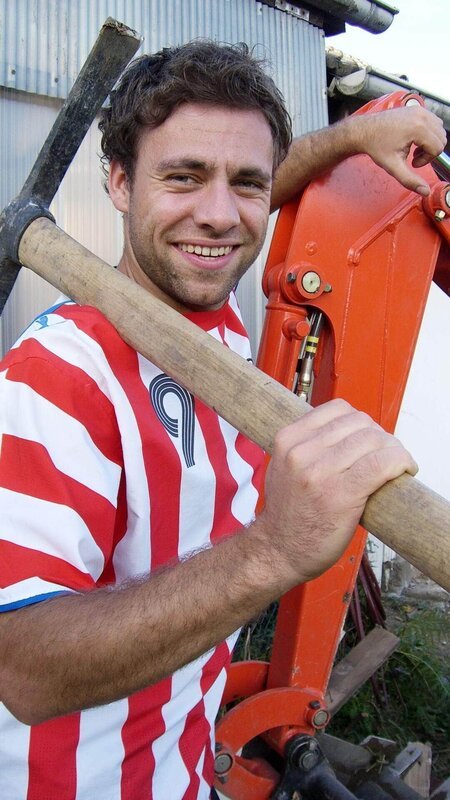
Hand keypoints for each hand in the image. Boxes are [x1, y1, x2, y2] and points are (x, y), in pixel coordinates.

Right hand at [259, 399, 417, 583]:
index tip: (369, 439)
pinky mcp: (341, 495)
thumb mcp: (285, 466)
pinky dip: (400, 462)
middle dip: (380, 436)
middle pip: (359, 423)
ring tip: (396, 465)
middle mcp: (301, 452)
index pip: (338, 409)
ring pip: (373, 440)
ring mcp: (320, 473)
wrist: (278, 550)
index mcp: (288, 439)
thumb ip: (310, 445)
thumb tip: (353, 431)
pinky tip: (404, 470)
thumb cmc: (289, 513)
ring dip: (394, 450)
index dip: (362, 422)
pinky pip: (381, 464)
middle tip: (386, 456)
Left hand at [354, 106, 446, 195]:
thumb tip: (425, 192)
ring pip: (439, 130)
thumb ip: (410, 180)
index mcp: (418, 128)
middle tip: (413, 157)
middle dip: (429, 151)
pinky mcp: (417, 108)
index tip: (412, 163)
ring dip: (430, 142)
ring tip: (413, 148)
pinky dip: (428, 132)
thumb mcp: (393, 167)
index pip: (437, 148)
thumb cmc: (376, 147)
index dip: (426, 160)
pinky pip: (433, 122)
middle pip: (441, 139)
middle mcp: (421, 116)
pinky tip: (413, 139)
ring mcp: (419, 110)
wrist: (364, 131)